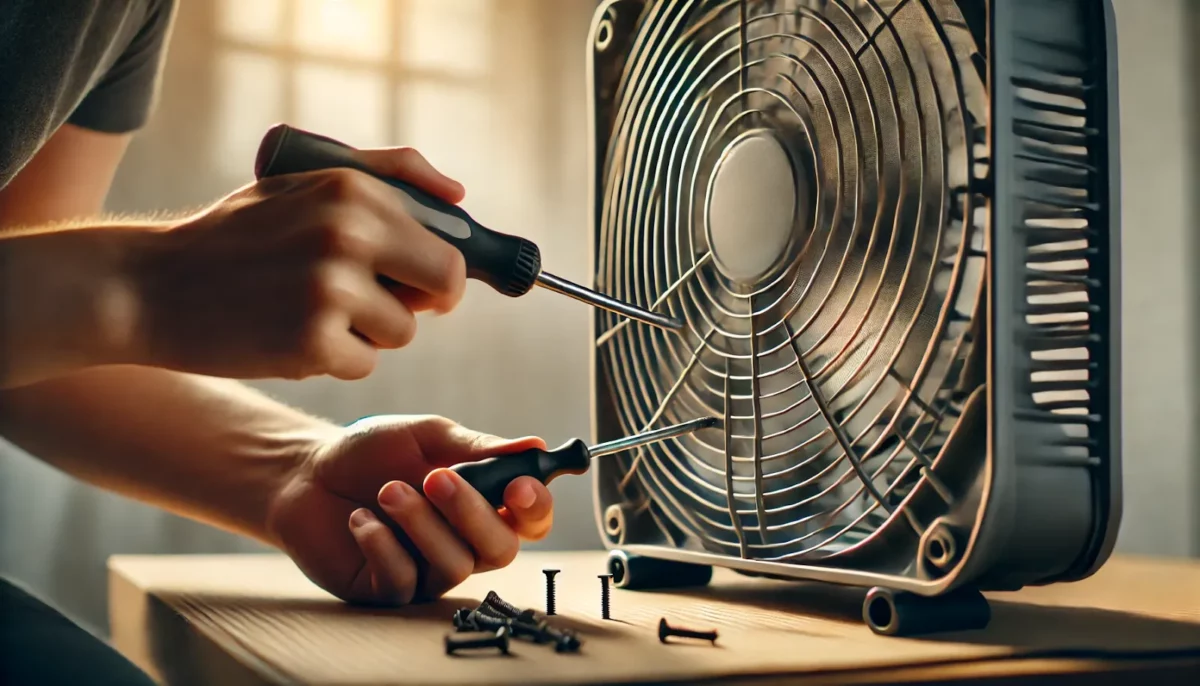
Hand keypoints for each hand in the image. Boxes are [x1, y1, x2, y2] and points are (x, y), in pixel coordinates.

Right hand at [131, 147, 468, 379]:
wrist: (149, 286)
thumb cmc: (235, 236)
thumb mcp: (303, 180)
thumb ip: (390, 174)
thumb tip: (460, 196)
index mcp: (353, 190)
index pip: (448, 244)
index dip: (439, 271)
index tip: (419, 283)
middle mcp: (348, 234)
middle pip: (444, 288)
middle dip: (419, 302)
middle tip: (376, 303)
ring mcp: (330, 290)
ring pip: (401, 331)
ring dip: (369, 333)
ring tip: (311, 312)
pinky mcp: (311, 342)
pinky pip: (363, 364)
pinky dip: (335, 360)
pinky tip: (290, 337)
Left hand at [266, 415, 553, 604]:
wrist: (306, 473)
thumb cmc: (372, 452)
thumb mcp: (426, 437)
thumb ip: (477, 447)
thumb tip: (535, 445)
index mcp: (484, 503)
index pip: (531, 519)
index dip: (535, 507)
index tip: (519, 485)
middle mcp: (464, 542)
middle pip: (501, 550)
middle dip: (472, 513)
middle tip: (437, 478)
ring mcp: (428, 570)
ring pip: (453, 566)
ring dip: (421, 524)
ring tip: (387, 491)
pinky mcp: (388, 591)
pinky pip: (403, 581)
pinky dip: (382, 544)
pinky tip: (360, 519)